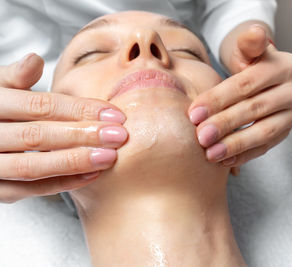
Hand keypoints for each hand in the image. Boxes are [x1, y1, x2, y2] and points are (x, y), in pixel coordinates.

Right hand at [0, 53, 127, 202]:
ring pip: (32, 167)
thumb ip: (14, 77)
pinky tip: (91, 175)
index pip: (40, 106)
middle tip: (119, 136)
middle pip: (38, 136)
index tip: (114, 114)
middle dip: (83, 136)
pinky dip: (62, 184)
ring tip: (109, 158)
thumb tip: (35, 59)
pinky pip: (29, 190)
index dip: (79, 110)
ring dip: (75, 162)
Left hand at [188, 23, 291, 173]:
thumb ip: (248, 43)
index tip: (194, 114)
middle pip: (255, 109)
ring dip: (235, 145)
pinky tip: (224, 160)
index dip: (218, 99)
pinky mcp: (288, 132)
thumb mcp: (247, 49)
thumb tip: (253, 34)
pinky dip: (244, 155)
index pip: (247, 84)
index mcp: (284, 66)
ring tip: (211, 154)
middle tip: (201, 137)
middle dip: (225, 124)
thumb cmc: (250, 62)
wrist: (264, 76)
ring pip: (264, 133)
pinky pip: (266, 147)